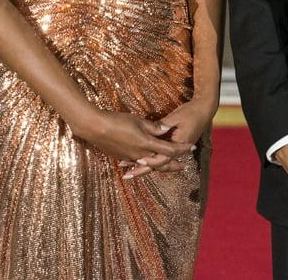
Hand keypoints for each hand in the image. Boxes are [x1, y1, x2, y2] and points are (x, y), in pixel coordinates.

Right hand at [73, 109, 195, 173]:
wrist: (95, 128)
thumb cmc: (118, 121)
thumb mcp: (139, 121)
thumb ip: (154, 127)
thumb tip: (166, 130)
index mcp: (147, 144)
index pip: (170, 149)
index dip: (182, 149)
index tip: (192, 147)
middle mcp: (140, 155)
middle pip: (162, 163)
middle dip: (174, 165)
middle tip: (184, 167)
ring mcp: (131, 158)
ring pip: (150, 165)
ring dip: (160, 166)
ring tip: (168, 167)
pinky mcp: (122, 157)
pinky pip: (138, 163)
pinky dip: (146, 164)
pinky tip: (148, 163)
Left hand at [123, 97, 216, 177]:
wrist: (204, 110)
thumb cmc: (191, 112)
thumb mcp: (176, 117)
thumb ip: (162, 125)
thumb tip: (149, 131)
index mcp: (179, 144)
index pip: (163, 157)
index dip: (149, 160)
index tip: (137, 162)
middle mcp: (178, 150)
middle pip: (158, 164)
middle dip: (142, 170)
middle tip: (127, 175)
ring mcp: (177, 150)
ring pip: (158, 162)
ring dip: (144, 167)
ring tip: (127, 171)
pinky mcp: (175, 146)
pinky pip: (161, 156)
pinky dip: (149, 160)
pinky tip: (136, 161)